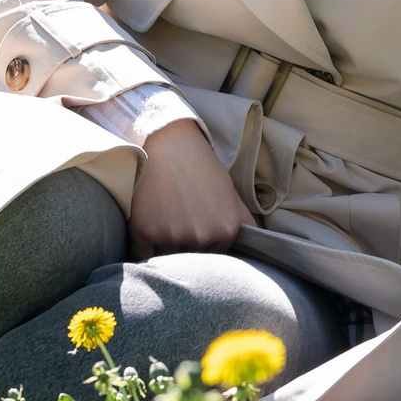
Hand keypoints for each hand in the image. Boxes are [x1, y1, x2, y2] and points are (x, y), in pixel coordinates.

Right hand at [125, 118, 251, 256]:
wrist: (168, 143)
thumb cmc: (200, 168)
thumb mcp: (231, 194)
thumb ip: (244, 222)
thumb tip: (259, 242)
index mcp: (227, 230)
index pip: (214, 254)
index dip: (204, 241)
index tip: (196, 220)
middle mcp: (202, 237)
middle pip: (190, 257)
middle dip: (184, 244)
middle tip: (178, 214)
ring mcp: (173, 236)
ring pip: (166, 256)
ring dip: (162, 244)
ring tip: (163, 213)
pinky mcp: (145, 232)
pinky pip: (142, 254)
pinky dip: (142, 244)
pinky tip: (147, 222)